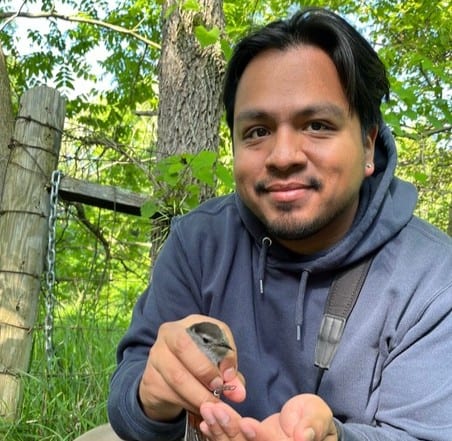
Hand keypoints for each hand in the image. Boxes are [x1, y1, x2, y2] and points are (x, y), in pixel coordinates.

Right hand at [138, 314, 245, 420]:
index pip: (213, 329)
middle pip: (184, 346)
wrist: (163, 381)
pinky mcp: (150, 379)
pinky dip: (188, 404)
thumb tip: (239, 393)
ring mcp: (156, 356)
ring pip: (178, 376)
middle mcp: (170, 334)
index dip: (225, 352)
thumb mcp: (216, 364)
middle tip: (219, 388)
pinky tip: (198, 409)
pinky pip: (170, 394)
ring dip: (199, 394)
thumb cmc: (196, 365)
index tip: (231, 375)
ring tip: (213, 405)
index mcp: (192, 323)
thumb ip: (230, 375)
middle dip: (205, 370)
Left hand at [199, 394, 337, 440]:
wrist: (304, 424)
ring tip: (208, 410)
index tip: (246, 422)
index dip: (260, 438)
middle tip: (215, 409)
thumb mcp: (318, 416)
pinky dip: (216, 433)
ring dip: (218, 429)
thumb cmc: (314, 418)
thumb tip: (304, 437)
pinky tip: (206, 423)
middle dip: (229, 430)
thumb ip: (313, 425)